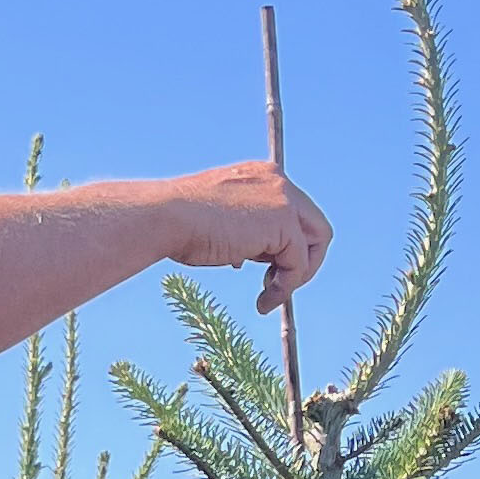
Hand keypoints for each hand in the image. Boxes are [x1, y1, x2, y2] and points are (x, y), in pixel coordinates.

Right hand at [146, 162, 332, 306]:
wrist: (163, 218)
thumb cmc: (175, 224)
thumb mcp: (216, 222)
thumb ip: (241, 233)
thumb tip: (247, 257)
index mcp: (262, 177)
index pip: (294, 213)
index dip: (285, 245)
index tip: (266, 269)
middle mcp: (279, 182)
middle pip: (316, 226)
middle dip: (302, 259)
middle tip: (276, 284)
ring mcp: (284, 200)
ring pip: (315, 244)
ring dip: (296, 277)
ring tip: (268, 297)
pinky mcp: (284, 223)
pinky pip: (298, 264)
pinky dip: (285, 288)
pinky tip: (262, 301)